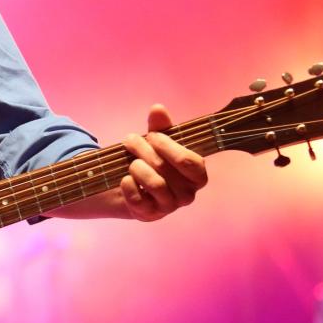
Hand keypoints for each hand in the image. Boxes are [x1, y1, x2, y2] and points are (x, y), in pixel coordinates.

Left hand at [120, 104, 207, 220]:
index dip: (168, 146)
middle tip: (130, 140)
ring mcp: (169, 207)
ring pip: (154, 184)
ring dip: (136, 167)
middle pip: (166, 168)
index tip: (152, 135)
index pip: (189, 161)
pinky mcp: (149, 214)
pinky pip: (137, 199)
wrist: (134, 188)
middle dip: (143, 150)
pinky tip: (125, 178)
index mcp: (197, 175)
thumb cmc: (152, 162)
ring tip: (130, 161)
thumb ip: (160, 127)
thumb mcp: (157, 143)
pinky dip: (128, 185)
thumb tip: (158, 108)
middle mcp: (187, 194)